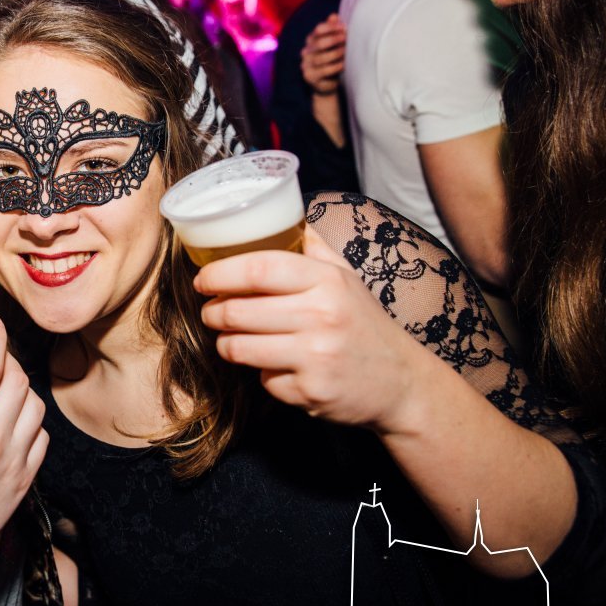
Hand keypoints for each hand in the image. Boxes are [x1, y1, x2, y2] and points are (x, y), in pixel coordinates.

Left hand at [195, 225, 427, 428]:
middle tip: (211, 312)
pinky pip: (264, 382)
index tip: (202, 280)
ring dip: (226, 344)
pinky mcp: (311, 392)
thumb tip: (286, 213)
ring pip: (239, 348)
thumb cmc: (365, 325)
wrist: (402, 383)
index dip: (219, 274)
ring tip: (231, 338)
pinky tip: (276, 367)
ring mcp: (316, 357)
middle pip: (238, 311)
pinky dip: (263, 376)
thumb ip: (315, 248)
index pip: (258, 269)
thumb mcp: (347, 279)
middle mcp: (321, 316)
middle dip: (213, 313)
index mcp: (327, 281)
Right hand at [300, 14, 346, 94]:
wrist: (326, 82)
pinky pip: (323, 71)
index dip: (331, 27)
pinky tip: (344, 64)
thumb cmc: (332, 59)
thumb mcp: (333, 43)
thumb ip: (332, 29)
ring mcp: (306, 65)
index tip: (344, 27)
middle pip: (319, 43)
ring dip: (336, 53)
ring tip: (346, 51)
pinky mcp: (310, 78)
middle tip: (346, 38)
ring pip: (320, 58)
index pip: (318, 30)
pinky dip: (335, 67)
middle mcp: (306, 52)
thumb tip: (334, 16)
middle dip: (334, 39)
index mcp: (311, 40)